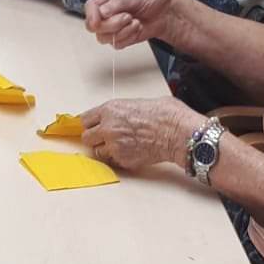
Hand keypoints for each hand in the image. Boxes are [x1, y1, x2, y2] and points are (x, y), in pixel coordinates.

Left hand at [81, 98, 195, 171]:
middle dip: (95, 137)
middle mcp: (108, 128)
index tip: (94, 126)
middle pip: (87, 137)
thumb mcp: (139, 102)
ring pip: (97, 152)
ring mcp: (114, 146)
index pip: (85, 119)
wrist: (178, 133)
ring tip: (120, 145)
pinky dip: (118, 158)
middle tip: (105, 137)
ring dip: (105, 149)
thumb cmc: (167, 115)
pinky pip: (112, 161)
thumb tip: (122, 115)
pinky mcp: (123, 160)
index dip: (91, 123)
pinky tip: (131, 151)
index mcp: (110, 110)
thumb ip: (122, 111)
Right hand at [85, 0, 179, 49]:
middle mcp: (106, 11)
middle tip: (127, 17)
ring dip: (123, 31)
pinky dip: (129, 37)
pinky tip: (137, 28)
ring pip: (104, 37)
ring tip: (135, 22)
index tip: (98, 21)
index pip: (90, 8)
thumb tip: (101, 12)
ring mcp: (112, 26)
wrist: (167, 11)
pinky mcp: (120, 37)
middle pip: (94, 26)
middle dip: (112, 24)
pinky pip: (117, 44)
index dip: (91, 16)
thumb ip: (117, 3)